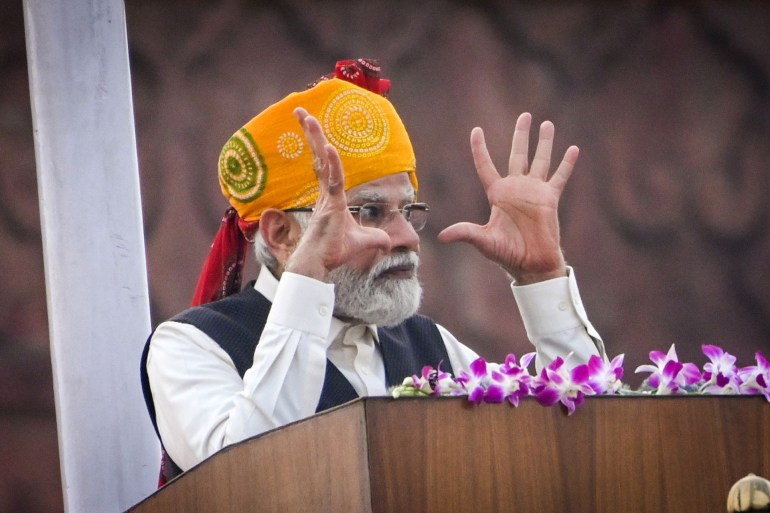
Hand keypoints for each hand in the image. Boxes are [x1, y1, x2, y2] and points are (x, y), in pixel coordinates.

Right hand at [284, 108, 390, 280]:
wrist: (319, 266)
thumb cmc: (334, 253)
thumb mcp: (363, 243)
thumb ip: (376, 239)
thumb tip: (389, 244)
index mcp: (332, 198)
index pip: (327, 166)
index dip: (322, 147)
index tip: (313, 128)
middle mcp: (326, 194)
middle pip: (319, 156)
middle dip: (311, 133)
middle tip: (301, 111)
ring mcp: (326, 198)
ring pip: (321, 161)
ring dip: (315, 138)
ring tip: (306, 116)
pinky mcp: (329, 206)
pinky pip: (332, 180)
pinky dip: (332, 164)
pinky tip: (330, 147)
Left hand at [437, 113, 576, 284]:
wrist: (531, 264)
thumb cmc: (506, 254)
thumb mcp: (483, 240)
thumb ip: (465, 233)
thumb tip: (442, 237)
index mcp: (497, 194)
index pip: (485, 166)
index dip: (480, 149)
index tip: (476, 131)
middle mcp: (515, 189)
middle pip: (517, 155)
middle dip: (521, 135)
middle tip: (525, 115)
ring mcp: (534, 192)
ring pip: (540, 160)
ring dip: (544, 143)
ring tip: (547, 124)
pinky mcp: (549, 199)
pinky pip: (559, 177)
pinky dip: (566, 164)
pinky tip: (572, 148)